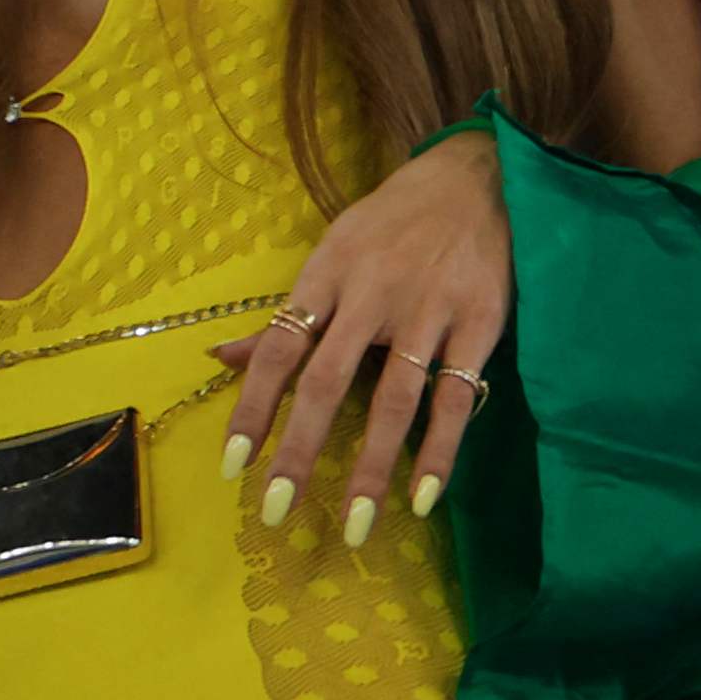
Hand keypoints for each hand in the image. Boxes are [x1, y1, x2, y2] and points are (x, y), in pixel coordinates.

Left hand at [214, 129, 510, 547]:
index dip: (253, 408)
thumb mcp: (332, 251)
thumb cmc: (395, 221)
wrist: (480, 174)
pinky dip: (440, 450)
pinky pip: (456, 397)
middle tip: (277, 510)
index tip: (233, 465)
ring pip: (394, 400)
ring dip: (372, 467)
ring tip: (354, 525)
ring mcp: (429, 309)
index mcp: (328, 271)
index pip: (280, 348)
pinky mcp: (479, 322)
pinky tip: (425, 497)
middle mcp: (373, 293)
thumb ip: (284, 314)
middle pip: (327, 382)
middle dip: (300, 449)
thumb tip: (220, 360)